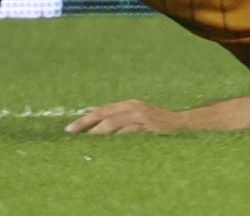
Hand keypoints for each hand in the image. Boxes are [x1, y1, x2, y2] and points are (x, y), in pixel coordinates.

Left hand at [66, 99, 189, 135]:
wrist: (182, 124)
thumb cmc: (155, 123)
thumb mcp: (135, 117)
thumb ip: (117, 117)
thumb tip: (92, 115)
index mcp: (128, 105)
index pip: (102, 110)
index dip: (85, 118)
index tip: (68, 128)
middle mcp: (133, 107)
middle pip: (104, 114)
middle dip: (85, 123)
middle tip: (69, 131)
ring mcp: (141, 117)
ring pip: (114, 122)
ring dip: (98, 131)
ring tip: (85, 140)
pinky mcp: (148, 127)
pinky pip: (128, 132)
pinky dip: (117, 137)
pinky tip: (107, 145)